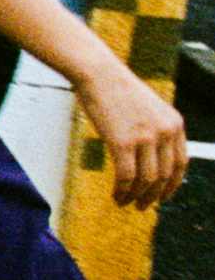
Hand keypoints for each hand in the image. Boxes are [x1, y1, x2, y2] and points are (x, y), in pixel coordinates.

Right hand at [83, 64, 187, 210]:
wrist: (98, 73)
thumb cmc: (116, 89)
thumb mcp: (149, 108)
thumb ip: (156, 130)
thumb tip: (151, 157)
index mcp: (175, 123)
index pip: (180, 164)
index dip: (172, 184)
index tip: (162, 196)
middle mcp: (165, 131)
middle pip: (164, 175)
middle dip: (153, 195)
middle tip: (142, 206)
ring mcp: (145, 137)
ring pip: (146, 180)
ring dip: (136, 196)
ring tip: (126, 203)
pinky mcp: (122, 142)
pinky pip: (126, 175)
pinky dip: (122, 190)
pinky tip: (116, 195)